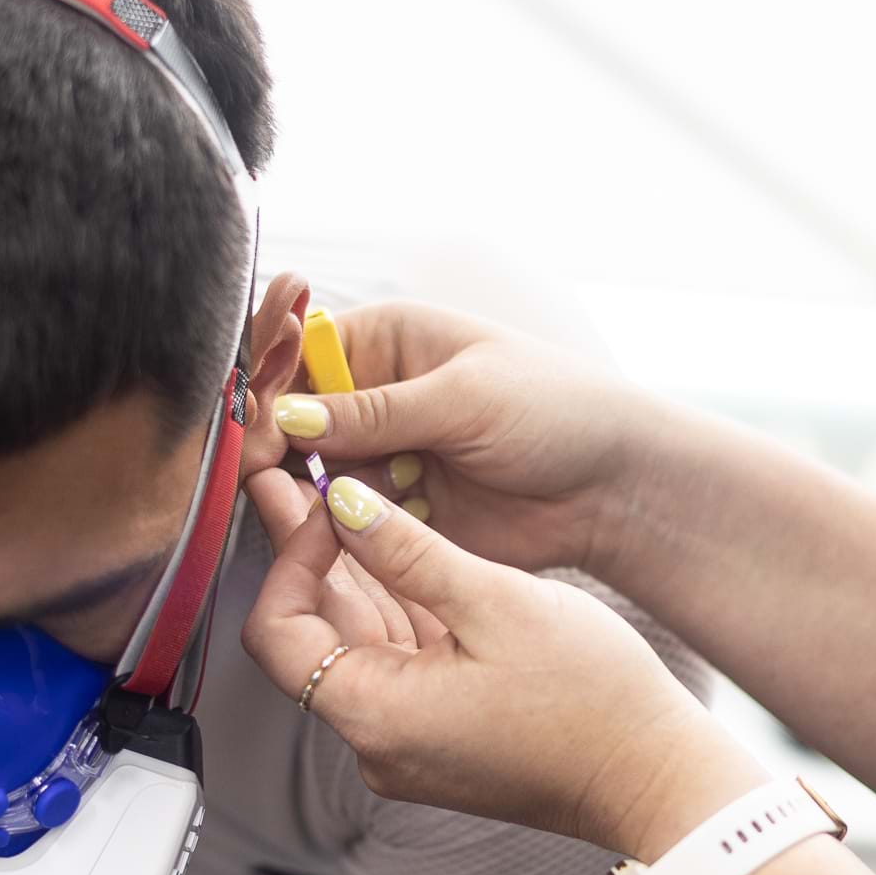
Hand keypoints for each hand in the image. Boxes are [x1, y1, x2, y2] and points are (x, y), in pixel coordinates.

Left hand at [241, 467, 768, 857]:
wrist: (657, 777)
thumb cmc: (592, 700)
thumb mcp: (495, 602)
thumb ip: (406, 551)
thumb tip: (338, 501)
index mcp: (375, 715)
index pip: (278, 632)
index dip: (289, 558)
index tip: (324, 502)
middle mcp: (376, 741)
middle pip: (314, 636)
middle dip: (312, 555)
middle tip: (301, 480)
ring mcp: (408, 742)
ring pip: (358, 644)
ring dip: (352, 576)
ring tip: (341, 499)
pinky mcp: (441, 735)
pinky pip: (399, 662)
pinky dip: (396, 608)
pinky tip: (397, 552)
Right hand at [272, 301, 669, 576]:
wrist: (615, 487)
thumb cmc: (556, 411)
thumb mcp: (463, 398)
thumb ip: (374, 411)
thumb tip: (287, 414)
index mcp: (388, 342)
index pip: (300, 358)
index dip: (272, 391)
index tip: (260, 428)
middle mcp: (378, 396)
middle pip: (296, 421)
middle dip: (283, 448)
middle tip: (273, 475)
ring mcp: (387, 456)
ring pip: (316, 476)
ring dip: (316, 492)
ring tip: (329, 503)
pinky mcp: (401, 513)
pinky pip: (349, 522)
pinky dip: (343, 530)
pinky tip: (351, 532)